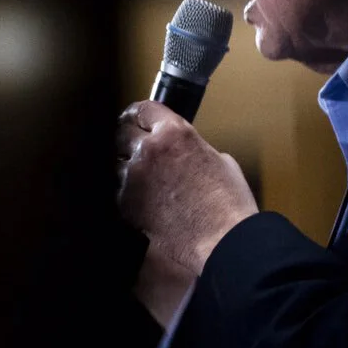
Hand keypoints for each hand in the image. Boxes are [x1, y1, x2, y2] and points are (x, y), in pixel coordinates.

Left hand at [116, 100, 257, 317]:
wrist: (222, 238)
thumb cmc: (228, 202)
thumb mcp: (218, 159)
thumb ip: (192, 147)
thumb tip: (183, 151)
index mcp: (174, 132)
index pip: (143, 109)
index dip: (140, 115)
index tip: (137, 119)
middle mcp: (149, 149)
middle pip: (123, 132)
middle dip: (129, 138)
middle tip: (136, 147)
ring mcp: (135, 176)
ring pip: (119, 163)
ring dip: (130, 169)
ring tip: (149, 183)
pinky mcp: (127, 203)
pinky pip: (121, 191)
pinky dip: (132, 195)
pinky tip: (150, 204)